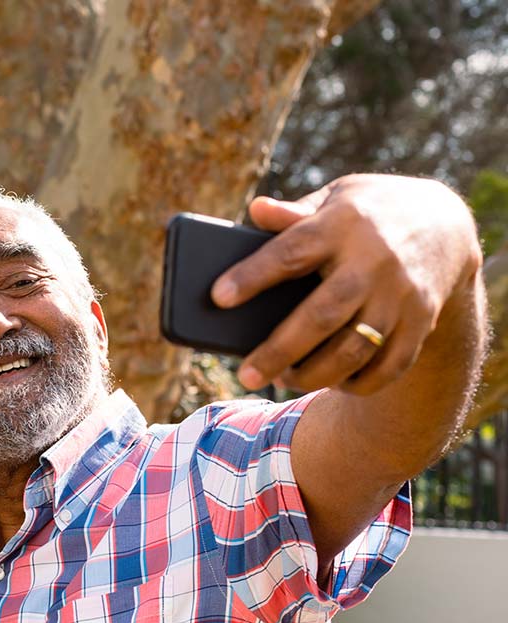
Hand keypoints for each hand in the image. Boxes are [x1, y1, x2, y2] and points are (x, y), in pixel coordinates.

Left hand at [212, 174, 480, 394]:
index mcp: (343, 224)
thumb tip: (257, 210)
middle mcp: (374, 261)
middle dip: (280, 350)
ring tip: (281, 380)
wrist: (444, 226)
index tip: (218, 297)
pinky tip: (330, 382)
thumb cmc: (365, 216)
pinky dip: (358, 383)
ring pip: (354, 350)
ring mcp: (401, 296)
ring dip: (314, 375)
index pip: (291, 252)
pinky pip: (389, 367)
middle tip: (245, 375)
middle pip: (322, 315)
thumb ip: (295, 212)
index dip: (253, 276)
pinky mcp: (422, 323)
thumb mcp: (334, 199)